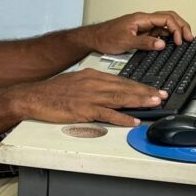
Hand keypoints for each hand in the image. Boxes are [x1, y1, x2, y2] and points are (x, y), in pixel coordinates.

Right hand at [14, 68, 167, 126]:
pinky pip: (107, 114)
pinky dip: (122, 117)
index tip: (152, 88)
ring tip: (155, 104)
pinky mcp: (84, 109)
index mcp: (92, 75)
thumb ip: (93, 85)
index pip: (121, 80)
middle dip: (146, 92)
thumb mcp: (76, 81)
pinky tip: (133, 120)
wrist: (33, 96)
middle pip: (125, 87)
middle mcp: (94, 83)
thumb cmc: (52, 91)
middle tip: (162, 95)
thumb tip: (108, 92)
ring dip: (140, 101)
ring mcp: (89, 96)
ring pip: (120, 98)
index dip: (139, 85)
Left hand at [86, 11, 193, 54]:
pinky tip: (171, 43)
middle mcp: (144, 20)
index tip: (180, 40)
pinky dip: (167, 36)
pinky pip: (158, 31)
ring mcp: (143, 26)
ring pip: (165, 24)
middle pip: (169, 17)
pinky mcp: (141, 32)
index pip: (166, 18)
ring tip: (184, 40)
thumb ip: (144, 43)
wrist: (94, 38)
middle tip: (189, 37)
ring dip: (176, 30)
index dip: (176, 28)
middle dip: (182, 26)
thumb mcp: (126, 42)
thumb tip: (162, 44)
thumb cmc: (106, 37)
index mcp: (141, 18)